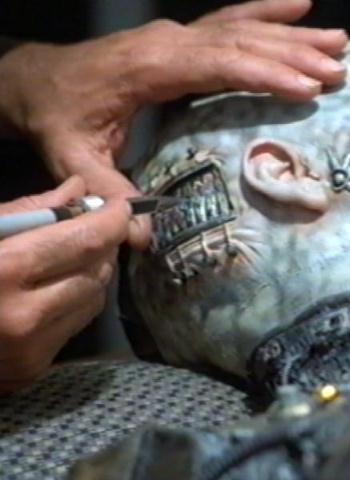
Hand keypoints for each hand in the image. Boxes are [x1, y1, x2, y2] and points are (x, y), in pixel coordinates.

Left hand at [0, 0, 347, 248]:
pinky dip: (268, 10)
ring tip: (339, 41)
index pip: (215, 65)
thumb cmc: (59, 118)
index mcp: (147, 68)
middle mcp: (168, 41)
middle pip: (240, 41)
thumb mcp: (74, 158)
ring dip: (292, 35)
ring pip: (243, 27)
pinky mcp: (183, 37)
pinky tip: (300, 4)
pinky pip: (232, 18)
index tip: (306, 88)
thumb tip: (145, 236)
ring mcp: (177, 34)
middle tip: (338, 69)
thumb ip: (108, 192)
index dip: (262, 74)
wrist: (39, 81)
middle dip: (293, 55)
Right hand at [0, 177, 130, 391]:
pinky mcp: (32, 369)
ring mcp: (30, 348)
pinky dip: (76, 301)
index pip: (84, 240)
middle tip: (96, 228)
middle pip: (97, 270)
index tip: (121, 207)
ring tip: (70, 258)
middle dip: (104, 245)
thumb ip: (28, 211)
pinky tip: (55, 290)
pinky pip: (76, 325)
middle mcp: (24, 314)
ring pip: (94, 299)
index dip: (111, 220)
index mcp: (4, 269)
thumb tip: (77, 189)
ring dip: (93, 273)